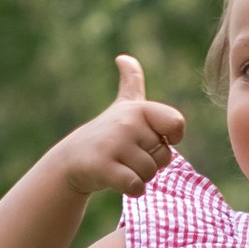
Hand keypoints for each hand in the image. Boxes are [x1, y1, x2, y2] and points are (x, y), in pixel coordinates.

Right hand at [52, 54, 185, 202]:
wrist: (71, 160)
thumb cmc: (106, 134)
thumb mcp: (122, 106)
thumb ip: (131, 81)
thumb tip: (123, 58)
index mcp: (139, 108)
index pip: (176, 125)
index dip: (167, 139)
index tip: (147, 138)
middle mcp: (127, 123)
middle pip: (164, 156)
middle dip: (150, 163)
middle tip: (127, 156)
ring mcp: (114, 145)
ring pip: (149, 173)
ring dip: (138, 177)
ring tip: (119, 166)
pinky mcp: (103, 167)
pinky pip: (136, 186)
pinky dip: (131, 190)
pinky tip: (116, 181)